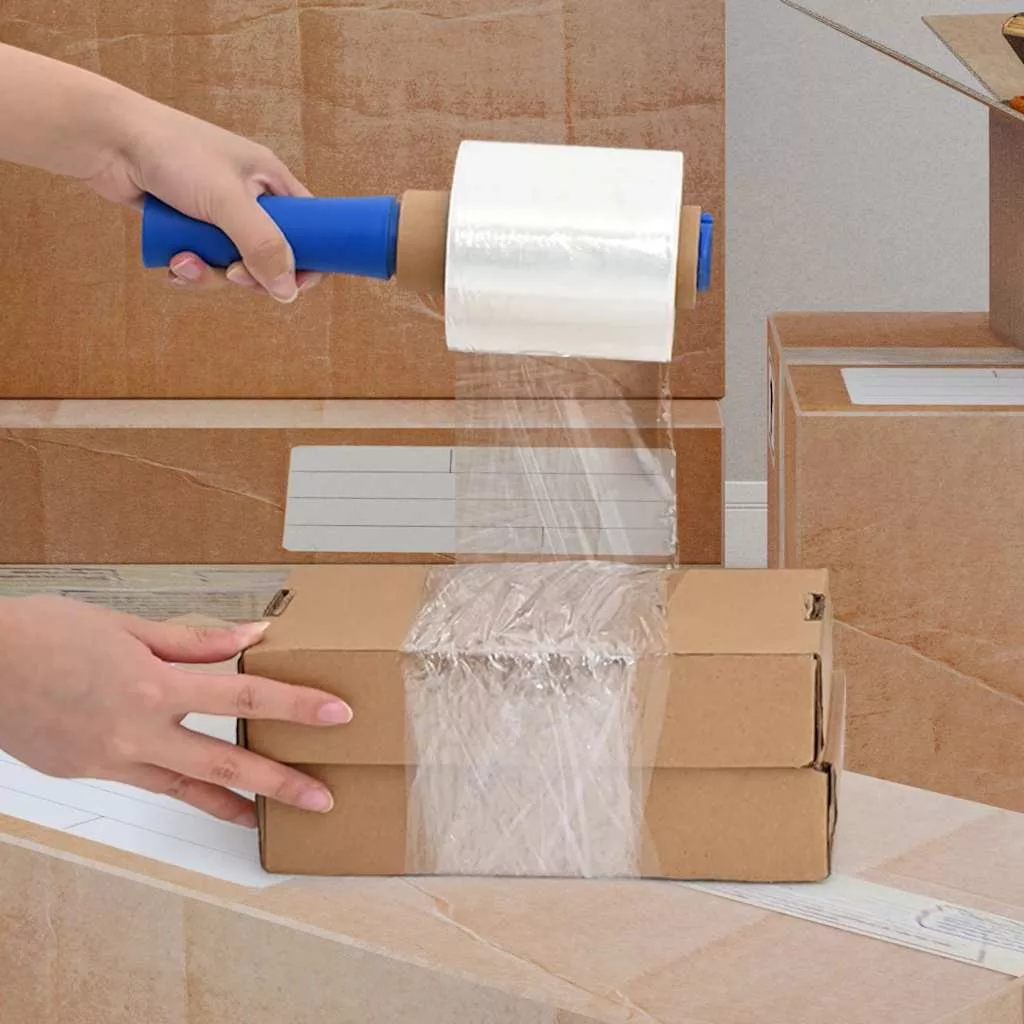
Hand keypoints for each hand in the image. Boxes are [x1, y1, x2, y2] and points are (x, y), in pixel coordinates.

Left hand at [0, 44, 317, 300]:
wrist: (106, 139)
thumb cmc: (173, 154)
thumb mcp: (227, 201)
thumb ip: (262, 245)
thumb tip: (287, 294)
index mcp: (269, 181)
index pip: (310, 227)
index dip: (307, 260)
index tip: (292, 285)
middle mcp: (248, 197)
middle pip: (269, 256)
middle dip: (249, 274)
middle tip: (234, 276)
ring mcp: (216, 213)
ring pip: (232, 265)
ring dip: (210, 275)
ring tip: (185, 262)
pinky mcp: (188, 226)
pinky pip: (203, 263)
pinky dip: (190, 270)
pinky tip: (173, 263)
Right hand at [0, 597, 351, 825]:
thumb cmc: (44, 633)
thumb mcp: (126, 625)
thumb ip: (194, 640)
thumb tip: (252, 637)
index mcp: (151, 687)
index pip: (245, 700)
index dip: (296, 706)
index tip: (337, 715)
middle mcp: (135, 733)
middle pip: (225, 764)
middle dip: (280, 784)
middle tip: (323, 797)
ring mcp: (109, 761)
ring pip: (185, 788)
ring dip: (231, 803)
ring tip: (268, 817)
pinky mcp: (87, 774)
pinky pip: (147, 782)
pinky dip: (178, 789)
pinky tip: (198, 792)